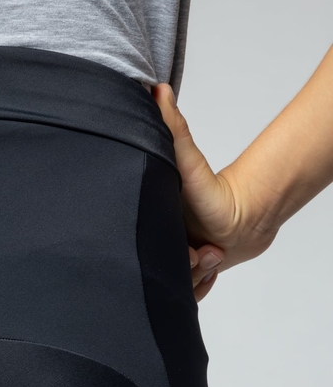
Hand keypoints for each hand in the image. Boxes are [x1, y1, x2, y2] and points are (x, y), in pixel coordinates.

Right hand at [151, 84, 278, 301]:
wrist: (248, 217)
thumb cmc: (214, 192)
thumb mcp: (186, 163)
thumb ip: (171, 128)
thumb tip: (157, 90)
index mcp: (145, 229)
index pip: (138, 256)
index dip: (166, 257)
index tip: (187, 245)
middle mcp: (154, 250)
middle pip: (158, 276)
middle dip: (186, 267)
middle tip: (203, 248)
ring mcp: (170, 267)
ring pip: (176, 289)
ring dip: (198, 275)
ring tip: (212, 252)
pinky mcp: (187, 280)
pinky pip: (186, 297)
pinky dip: (201, 285)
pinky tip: (208, 264)